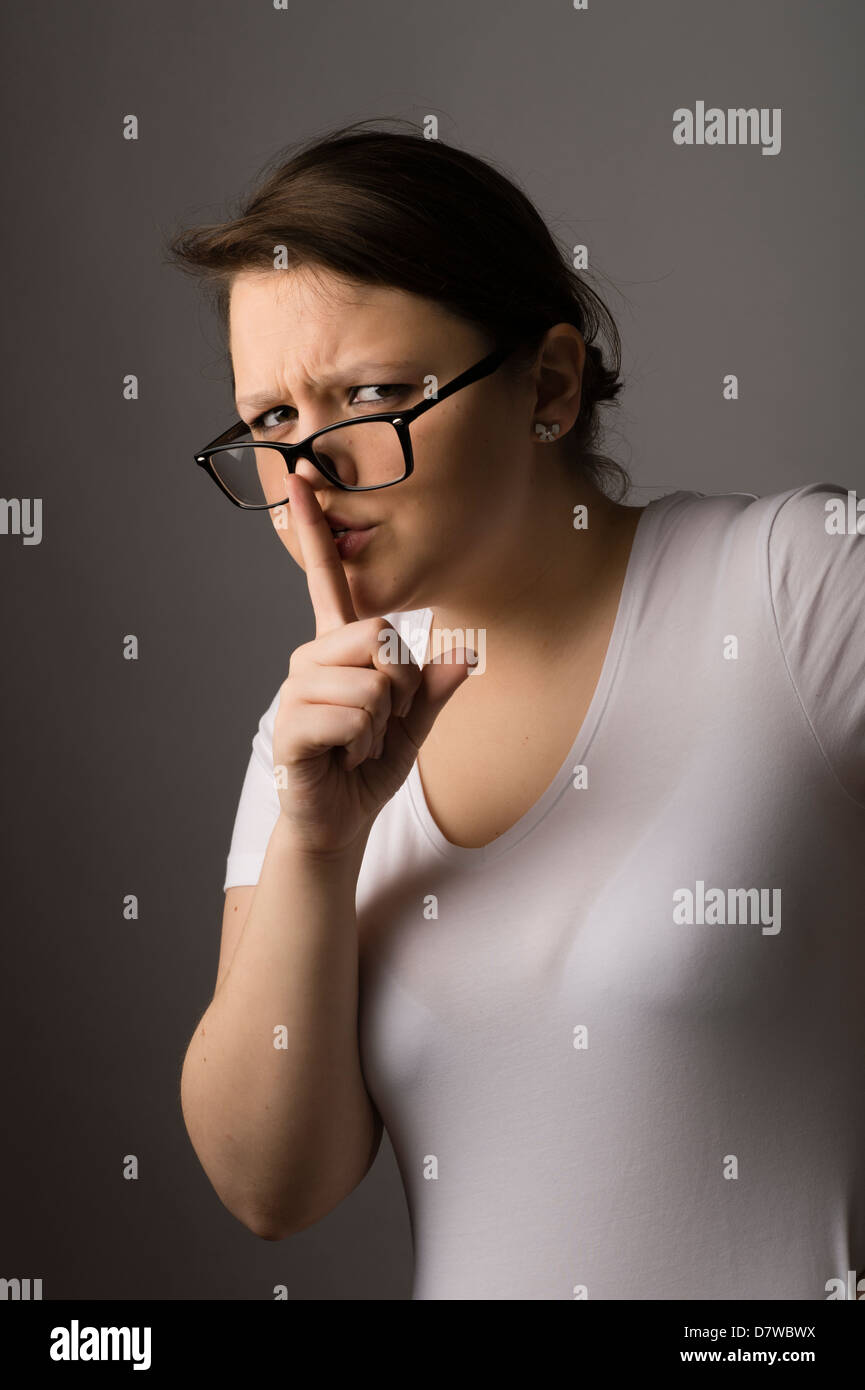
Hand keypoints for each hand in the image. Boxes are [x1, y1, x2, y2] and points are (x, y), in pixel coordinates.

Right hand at [271, 473, 472, 856]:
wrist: (341, 820)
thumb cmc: (369, 765)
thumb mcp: (415, 723)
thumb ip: (438, 686)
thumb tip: (469, 650)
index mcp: (338, 648)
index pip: (327, 580)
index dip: (312, 529)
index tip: (298, 478)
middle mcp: (312, 659)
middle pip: (381, 634)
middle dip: (402, 685)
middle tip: (380, 720)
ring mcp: (296, 690)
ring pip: (373, 681)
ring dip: (382, 723)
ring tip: (357, 742)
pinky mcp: (289, 726)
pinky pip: (353, 714)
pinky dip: (364, 744)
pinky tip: (342, 757)